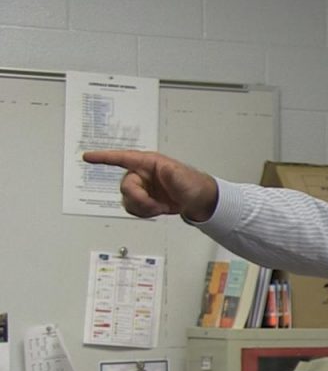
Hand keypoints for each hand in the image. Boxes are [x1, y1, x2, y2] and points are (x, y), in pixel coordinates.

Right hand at [82, 150, 218, 220]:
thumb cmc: (193, 183)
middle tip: (155, 205)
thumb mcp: (184, 176)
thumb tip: (166, 169)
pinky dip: (143, 213)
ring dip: (142, 208)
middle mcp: (141, 174)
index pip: (122, 158)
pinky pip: (132, 208)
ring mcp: (141, 188)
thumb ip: (173, 174)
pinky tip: (156, 210)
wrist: (198, 200)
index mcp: (148, 163)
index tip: (87, 157)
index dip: (104, 157)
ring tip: (160, 207)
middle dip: (139, 199)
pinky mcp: (143, 200)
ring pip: (127, 200)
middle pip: (126, 187)